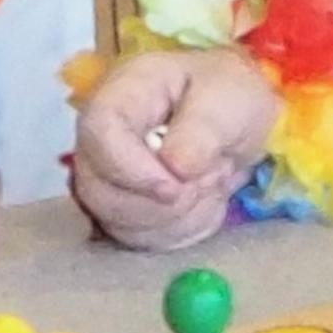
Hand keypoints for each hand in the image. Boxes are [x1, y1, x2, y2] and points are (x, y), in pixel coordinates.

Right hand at [71, 48, 279, 250]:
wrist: (234, 119)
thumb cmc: (227, 95)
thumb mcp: (229, 97)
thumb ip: (203, 129)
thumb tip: (175, 168)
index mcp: (122, 94)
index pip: (99, 132)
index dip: (130, 169)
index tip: (175, 186)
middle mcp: (99, 138)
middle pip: (98, 189)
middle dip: (163, 199)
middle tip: (213, 175)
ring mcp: (106, 178)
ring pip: (118, 222)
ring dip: (178, 215)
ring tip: (213, 182)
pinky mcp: (123, 210)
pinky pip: (141, 239)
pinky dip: (183, 229)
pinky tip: (205, 203)